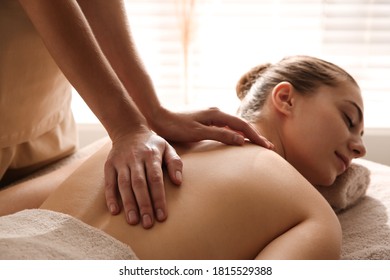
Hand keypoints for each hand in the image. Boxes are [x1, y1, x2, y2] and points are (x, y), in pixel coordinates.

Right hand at [104, 129, 181, 228]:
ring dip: (128, 204)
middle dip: (144, 205)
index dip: (158, 198)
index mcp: (152, 155)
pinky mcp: (109, 165)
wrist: (128, 130)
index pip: (156, 179)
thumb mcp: (167, 147)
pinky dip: (110, 197)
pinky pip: (109, 182)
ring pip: (124, 185)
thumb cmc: (152, 144)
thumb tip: (178, 181)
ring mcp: (121, 162)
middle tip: (148, 223)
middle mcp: (135, 158)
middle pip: (139, 184)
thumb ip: (175, 163)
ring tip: (133, 221)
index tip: (162, 216)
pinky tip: (115, 211)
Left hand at [150, 107, 272, 147]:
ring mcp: (211, 115)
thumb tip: (241, 140)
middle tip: (267, 146)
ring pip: (234, 125)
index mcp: (216, 114)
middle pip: (241, 124)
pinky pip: (225, 126)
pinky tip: (237, 139)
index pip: (242, 126)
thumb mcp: (198, 132)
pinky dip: (235, 133)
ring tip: (256, 144)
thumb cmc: (176, 126)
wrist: (158, 117)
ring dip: (246, 134)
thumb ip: (220, 134)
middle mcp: (216, 112)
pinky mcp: (205, 120)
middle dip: (255, 135)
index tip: (267, 146)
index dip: (255, 136)